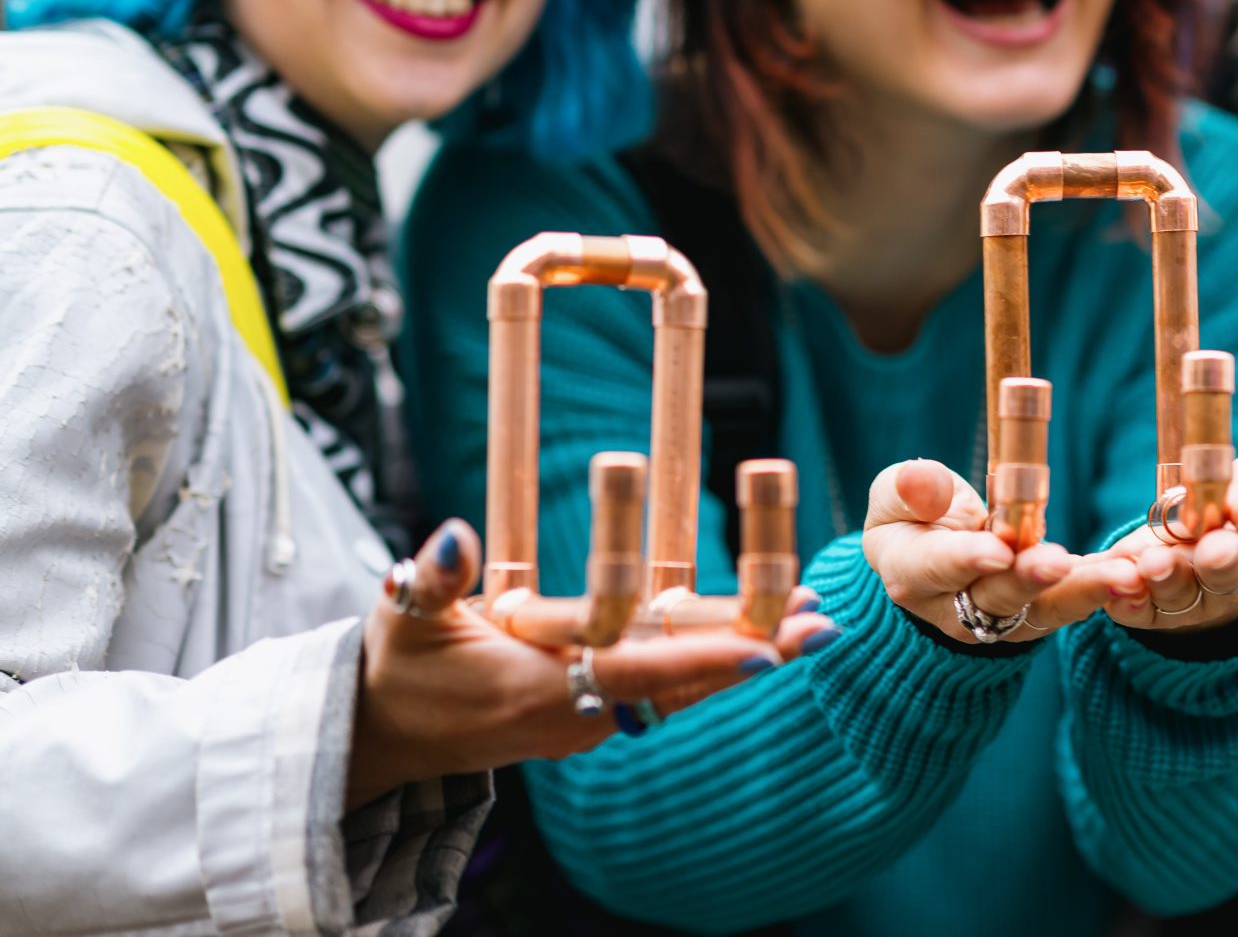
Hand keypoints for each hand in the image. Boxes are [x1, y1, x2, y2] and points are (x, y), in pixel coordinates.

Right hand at [346, 520, 835, 807]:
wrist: (384, 735)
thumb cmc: (398, 666)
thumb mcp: (401, 614)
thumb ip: (430, 577)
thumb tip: (451, 534)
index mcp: (534, 688)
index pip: (632, 674)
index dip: (697, 659)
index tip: (764, 649)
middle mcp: (576, 715)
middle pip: (681, 684)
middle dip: (752, 654)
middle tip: (822, 627)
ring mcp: (590, 722)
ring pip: (683, 689)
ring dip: (746, 655)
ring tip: (815, 624)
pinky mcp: (594, 718)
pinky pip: (667, 691)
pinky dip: (714, 663)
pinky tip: (765, 637)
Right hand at [861, 459, 1141, 643]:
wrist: (931, 564)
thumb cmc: (913, 517)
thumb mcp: (894, 496)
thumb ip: (906, 490)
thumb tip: (918, 480)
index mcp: (912, 574)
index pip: (937, 568)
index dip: (966, 560)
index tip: (997, 549)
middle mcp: (955, 610)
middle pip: (996, 598)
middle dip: (1031, 581)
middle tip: (1061, 563)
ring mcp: (1001, 619)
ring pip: (1044, 610)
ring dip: (1084, 593)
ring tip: (1123, 576)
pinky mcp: (1039, 614)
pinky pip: (1073, 603)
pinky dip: (1105, 589)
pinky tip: (1137, 573)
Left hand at [1098, 398, 1237, 634]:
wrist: (1211, 546)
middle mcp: (1235, 570)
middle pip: (1229, 570)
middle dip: (1220, 560)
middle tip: (1210, 547)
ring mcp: (1192, 594)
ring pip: (1180, 591)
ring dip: (1167, 577)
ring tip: (1153, 561)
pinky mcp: (1149, 608)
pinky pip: (1134, 606)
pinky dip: (1122, 596)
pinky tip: (1109, 581)